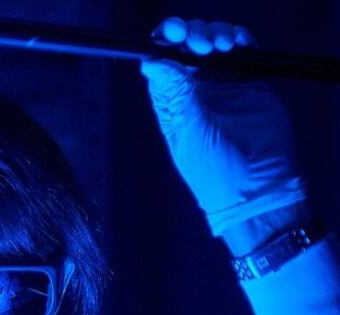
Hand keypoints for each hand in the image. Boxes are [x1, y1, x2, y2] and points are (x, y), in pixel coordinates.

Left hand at [141, 17, 306, 238]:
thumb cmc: (214, 172)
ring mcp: (224, 86)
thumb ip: (176, 94)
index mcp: (173, 104)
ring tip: (221, 45)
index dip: (164, 42)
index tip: (172, 34)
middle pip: (186, 46)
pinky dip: (241, 39)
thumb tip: (152, 63)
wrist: (256, 187)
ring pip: (214, 43)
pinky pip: (244, 51)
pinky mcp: (251, 83)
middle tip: (200, 41)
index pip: (162, 62)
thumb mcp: (190, 131)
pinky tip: (238, 43)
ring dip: (215, 33)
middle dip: (190, 33)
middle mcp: (195, 92)